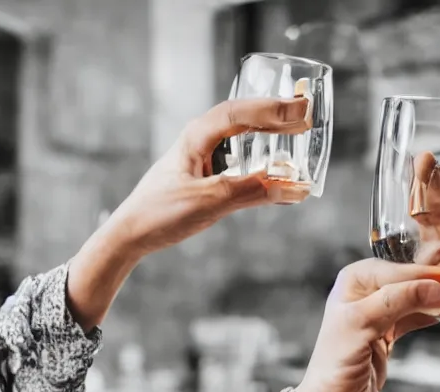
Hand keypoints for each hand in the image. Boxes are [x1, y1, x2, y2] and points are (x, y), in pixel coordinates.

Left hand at [114, 97, 312, 256]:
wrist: (131, 234)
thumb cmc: (159, 213)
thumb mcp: (207, 202)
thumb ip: (249, 192)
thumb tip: (290, 188)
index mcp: (196, 136)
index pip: (239, 113)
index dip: (272, 110)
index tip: (300, 112)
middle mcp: (201, 140)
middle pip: (245, 118)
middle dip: (277, 116)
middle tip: (308, 116)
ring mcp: (204, 158)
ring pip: (244, 139)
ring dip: (272, 137)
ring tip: (300, 134)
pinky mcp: (207, 177)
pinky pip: (242, 164)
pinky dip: (264, 167)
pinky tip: (282, 177)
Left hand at [231, 260, 439, 391]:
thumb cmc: (333, 369)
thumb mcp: (360, 329)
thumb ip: (394, 303)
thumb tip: (434, 288)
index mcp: (354, 280)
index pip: (401, 269)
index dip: (432, 274)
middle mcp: (366, 289)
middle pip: (412, 279)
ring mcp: (379, 310)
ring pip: (418, 297)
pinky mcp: (389, 331)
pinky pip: (418, 316)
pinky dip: (436, 316)